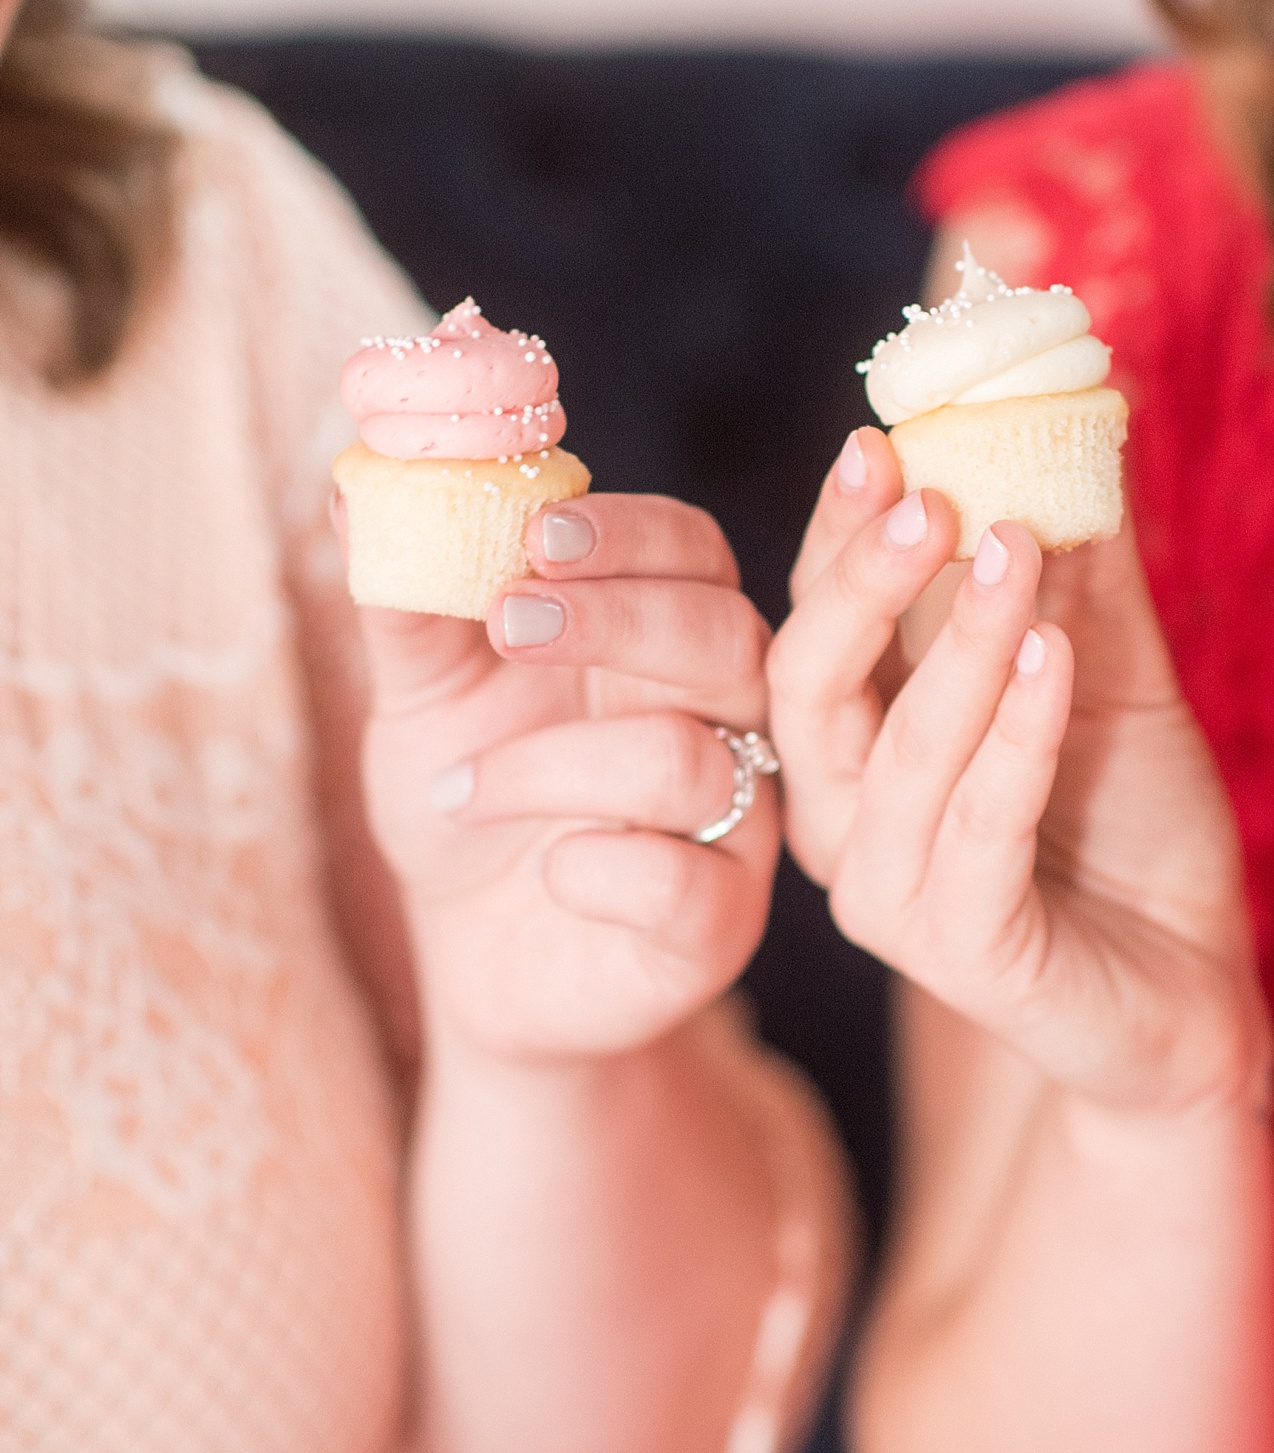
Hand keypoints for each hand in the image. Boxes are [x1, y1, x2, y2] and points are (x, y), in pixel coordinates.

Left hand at [346, 493, 776, 1062]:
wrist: (471, 956)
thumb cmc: (467, 802)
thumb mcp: (423, 698)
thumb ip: (409, 602)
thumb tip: (362, 497)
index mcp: (664, 641)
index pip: (695, 553)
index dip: (632, 533)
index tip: (537, 531)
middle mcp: (723, 721)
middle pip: (729, 636)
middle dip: (617, 619)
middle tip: (508, 623)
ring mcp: (733, 826)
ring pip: (690, 762)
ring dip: (554, 765)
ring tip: (461, 790)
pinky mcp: (716, 927)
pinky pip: (680, 883)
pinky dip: (592, 872)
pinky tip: (547, 875)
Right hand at [768, 429, 1267, 1112]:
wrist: (1197, 981)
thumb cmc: (1130, 827)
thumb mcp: (1109, 673)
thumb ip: (1080, 571)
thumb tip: (1073, 424)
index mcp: (856, 746)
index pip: (814, 623)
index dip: (838, 533)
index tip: (878, 439)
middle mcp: (847, 821)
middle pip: (807, 686)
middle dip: (862, 582)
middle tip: (930, 494)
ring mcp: (894, 895)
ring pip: (900, 753)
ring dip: (962, 642)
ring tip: (1021, 546)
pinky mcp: (966, 951)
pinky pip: (981, 827)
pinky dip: (1020, 734)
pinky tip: (1060, 657)